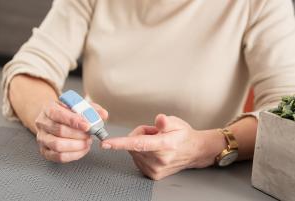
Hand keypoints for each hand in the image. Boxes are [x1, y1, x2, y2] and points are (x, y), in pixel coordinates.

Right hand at [35, 101, 107, 162]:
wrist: (53, 120)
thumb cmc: (67, 113)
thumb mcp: (78, 106)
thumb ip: (91, 109)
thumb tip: (103, 114)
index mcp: (49, 108)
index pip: (59, 114)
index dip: (74, 121)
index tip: (87, 126)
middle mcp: (42, 123)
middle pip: (59, 130)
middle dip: (78, 135)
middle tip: (90, 135)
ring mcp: (42, 138)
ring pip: (57, 145)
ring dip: (76, 145)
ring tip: (87, 142)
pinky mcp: (45, 151)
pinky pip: (58, 156)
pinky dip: (74, 155)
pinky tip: (82, 149)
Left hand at [101, 114, 224, 179]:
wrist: (194, 152)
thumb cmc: (183, 136)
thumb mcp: (176, 123)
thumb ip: (166, 122)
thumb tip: (159, 119)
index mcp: (164, 145)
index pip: (138, 144)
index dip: (120, 143)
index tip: (106, 143)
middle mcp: (159, 159)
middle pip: (133, 144)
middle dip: (139, 135)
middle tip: (154, 133)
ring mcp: (156, 169)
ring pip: (134, 152)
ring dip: (140, 145)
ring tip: (156, 142)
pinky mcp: (153, 174)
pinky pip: (137, 160)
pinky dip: (141, 153)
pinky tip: (154, 151)